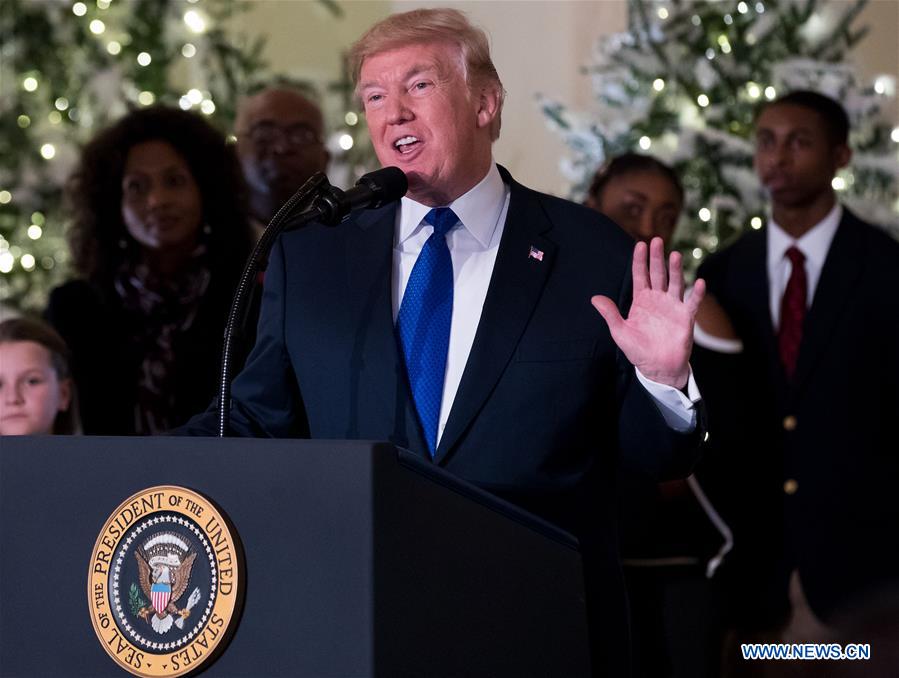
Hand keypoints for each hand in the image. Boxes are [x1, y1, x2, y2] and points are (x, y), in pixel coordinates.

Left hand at [591, 237, 704, 388]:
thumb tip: (594, 298)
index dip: (640, 261)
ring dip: (675, 269)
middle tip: (657, 240)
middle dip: (656, 258)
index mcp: (641, 300)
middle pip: (658, 274)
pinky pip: (692, 303)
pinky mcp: (686, 317)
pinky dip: (697, 293)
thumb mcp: (620, 332)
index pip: (640, 276)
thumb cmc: (638, 350)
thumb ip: (610, 314)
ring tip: (674, 254)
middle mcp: (658, 299)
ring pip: (675, 283)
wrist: (657, 367)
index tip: (640, 244)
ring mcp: (673, 306)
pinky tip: (699, 282)